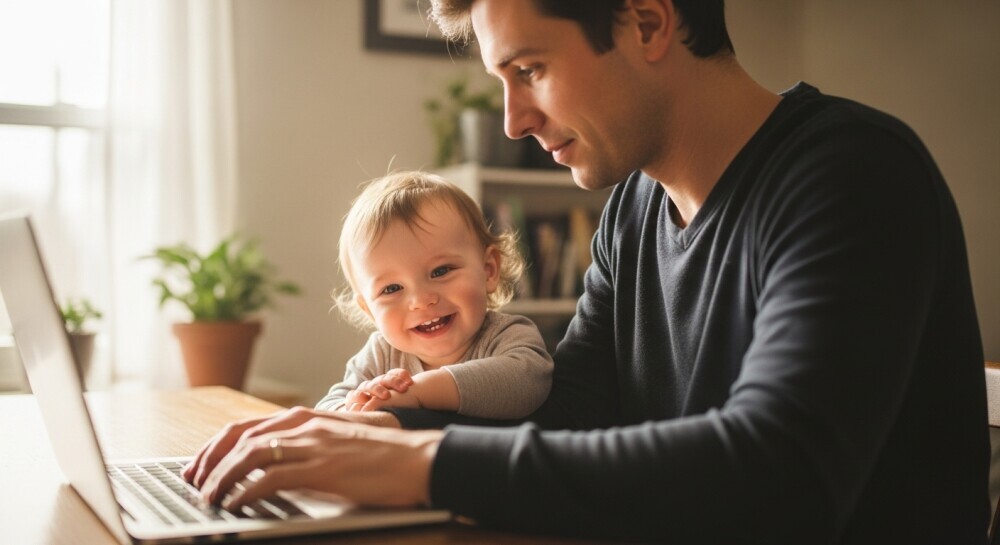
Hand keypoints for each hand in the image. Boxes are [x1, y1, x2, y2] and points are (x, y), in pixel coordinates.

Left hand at [197, 418, 442, 509]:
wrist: (420, 459)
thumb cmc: (388, 456)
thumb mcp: (342, 443)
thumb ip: (312, 447)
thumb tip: (283, 466)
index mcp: (308, 417)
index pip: (248, 427)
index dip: (218, 446)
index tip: (201, 465)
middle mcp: (305, 425)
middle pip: (240, 437)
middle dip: (210, 460)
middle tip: (193, 482)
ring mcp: (312, 444)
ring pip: (249, 455)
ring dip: (221, 477)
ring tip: (208, 497)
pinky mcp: (321, 467)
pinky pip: (270, 478)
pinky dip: (246, 491)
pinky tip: (235, 504)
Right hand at [343, 368, 415, 410]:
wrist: (365, 416)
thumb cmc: (389, 411)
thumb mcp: (401, 405)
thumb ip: (411, 400)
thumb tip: (431, 392)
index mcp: (388, 382)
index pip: (395, 373)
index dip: (401, 375)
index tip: (410, 381)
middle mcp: (376, 384)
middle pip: (384, 378)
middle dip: (393, 382)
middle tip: (404, 389)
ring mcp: (363, 391)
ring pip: (369, 385)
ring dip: (378, 389)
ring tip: (386, 396)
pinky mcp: (352, 400)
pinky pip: (353, 396)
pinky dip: (357, 398)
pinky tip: (363, 401)